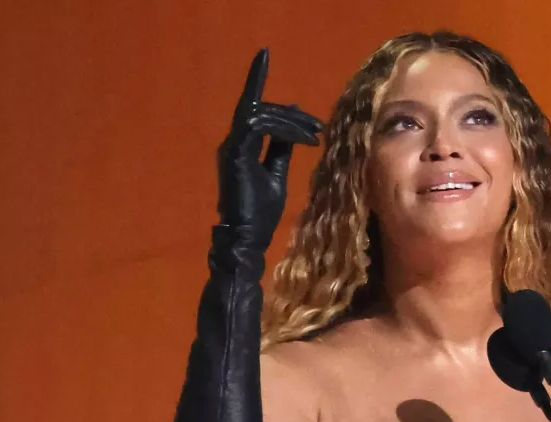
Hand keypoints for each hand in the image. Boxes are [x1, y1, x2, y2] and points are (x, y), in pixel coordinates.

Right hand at [216, 48, 321, 245]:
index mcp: (242, 144)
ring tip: (316, 133)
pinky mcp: (235, 154)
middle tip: (318, 124)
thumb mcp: (276, 173)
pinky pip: (258, 127)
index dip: (256, 80)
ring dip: (292, 120)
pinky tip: (306, 138)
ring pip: (261, 115)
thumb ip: (280, 149)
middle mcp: (233, 140)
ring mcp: (232, 146)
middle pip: (261, 110)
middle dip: (291, 113)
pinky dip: (284, 129)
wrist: (247, 237)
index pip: (251, 108)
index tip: (264, 55)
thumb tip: (292, 128)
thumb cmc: (261, 211)